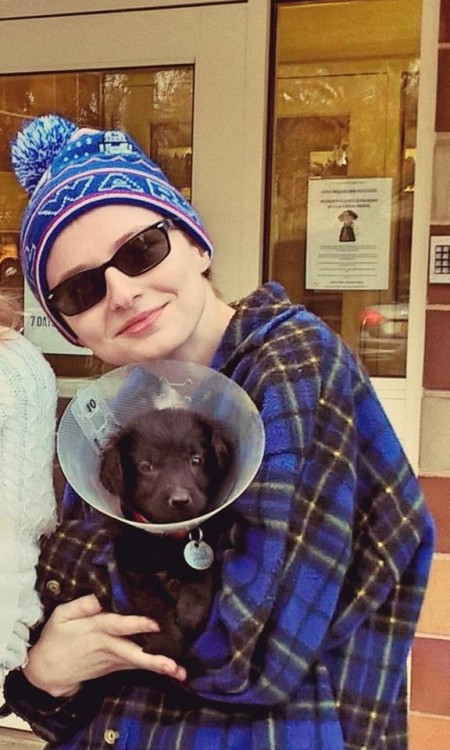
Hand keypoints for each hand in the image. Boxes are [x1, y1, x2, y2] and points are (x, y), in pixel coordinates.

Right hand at [23, 594, 186, 697]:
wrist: (48, 670)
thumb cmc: (55, 637)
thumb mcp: (61, 615)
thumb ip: (81, 605)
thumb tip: (99, 596)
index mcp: (95, 629)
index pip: (118, 626)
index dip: (136, 624)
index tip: (154, 623)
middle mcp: (107, 646)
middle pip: (133, 653)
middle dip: (153, 659)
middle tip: (173, 665)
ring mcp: (112, 660)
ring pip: (138, 663)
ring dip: (159, 667)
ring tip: (180, 672)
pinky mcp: (115, 667)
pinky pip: (136, 665)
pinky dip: (153, 667)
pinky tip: (171, 670)